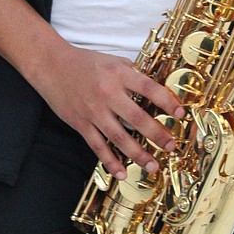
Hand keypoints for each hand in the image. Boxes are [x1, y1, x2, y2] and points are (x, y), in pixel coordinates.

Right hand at [37, 43, 185, 179]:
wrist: (52, 66)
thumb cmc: (86, 62)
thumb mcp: (113, 61)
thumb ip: (133, 74)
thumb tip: (156, 90)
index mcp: (119, 74)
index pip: (149, 89)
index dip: (167, 102)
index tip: (181, 114)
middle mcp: (107, 93)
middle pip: (137, 118)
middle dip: (157, 134)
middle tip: (171, 145)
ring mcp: (93, 111)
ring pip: (119, 137)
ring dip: (138, 154)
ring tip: (153, 165)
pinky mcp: (80, 123)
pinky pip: (97, 146)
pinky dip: (110, 161)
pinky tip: (121, 173)